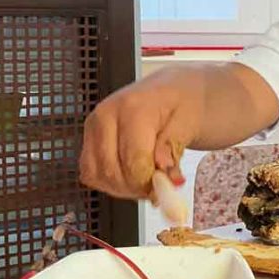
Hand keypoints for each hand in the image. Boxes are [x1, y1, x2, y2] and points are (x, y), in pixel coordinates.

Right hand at [79, 71, 201, 199]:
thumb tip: (163, 172)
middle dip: (137, 187)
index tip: (169, 185)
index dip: (151, 181)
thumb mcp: (189, 121)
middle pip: (111, 171)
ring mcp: (93, 127)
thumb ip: (172, 147)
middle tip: (160, 188)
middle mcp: (105, 116)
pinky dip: (111, 183)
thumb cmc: (184, 102)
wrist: (175, 90)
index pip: (133, 160)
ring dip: (123, 188)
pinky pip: (91, 173)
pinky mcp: (89, 139)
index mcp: (132, 108)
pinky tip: (134, 178)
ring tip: (149, 182)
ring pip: (96, 175)